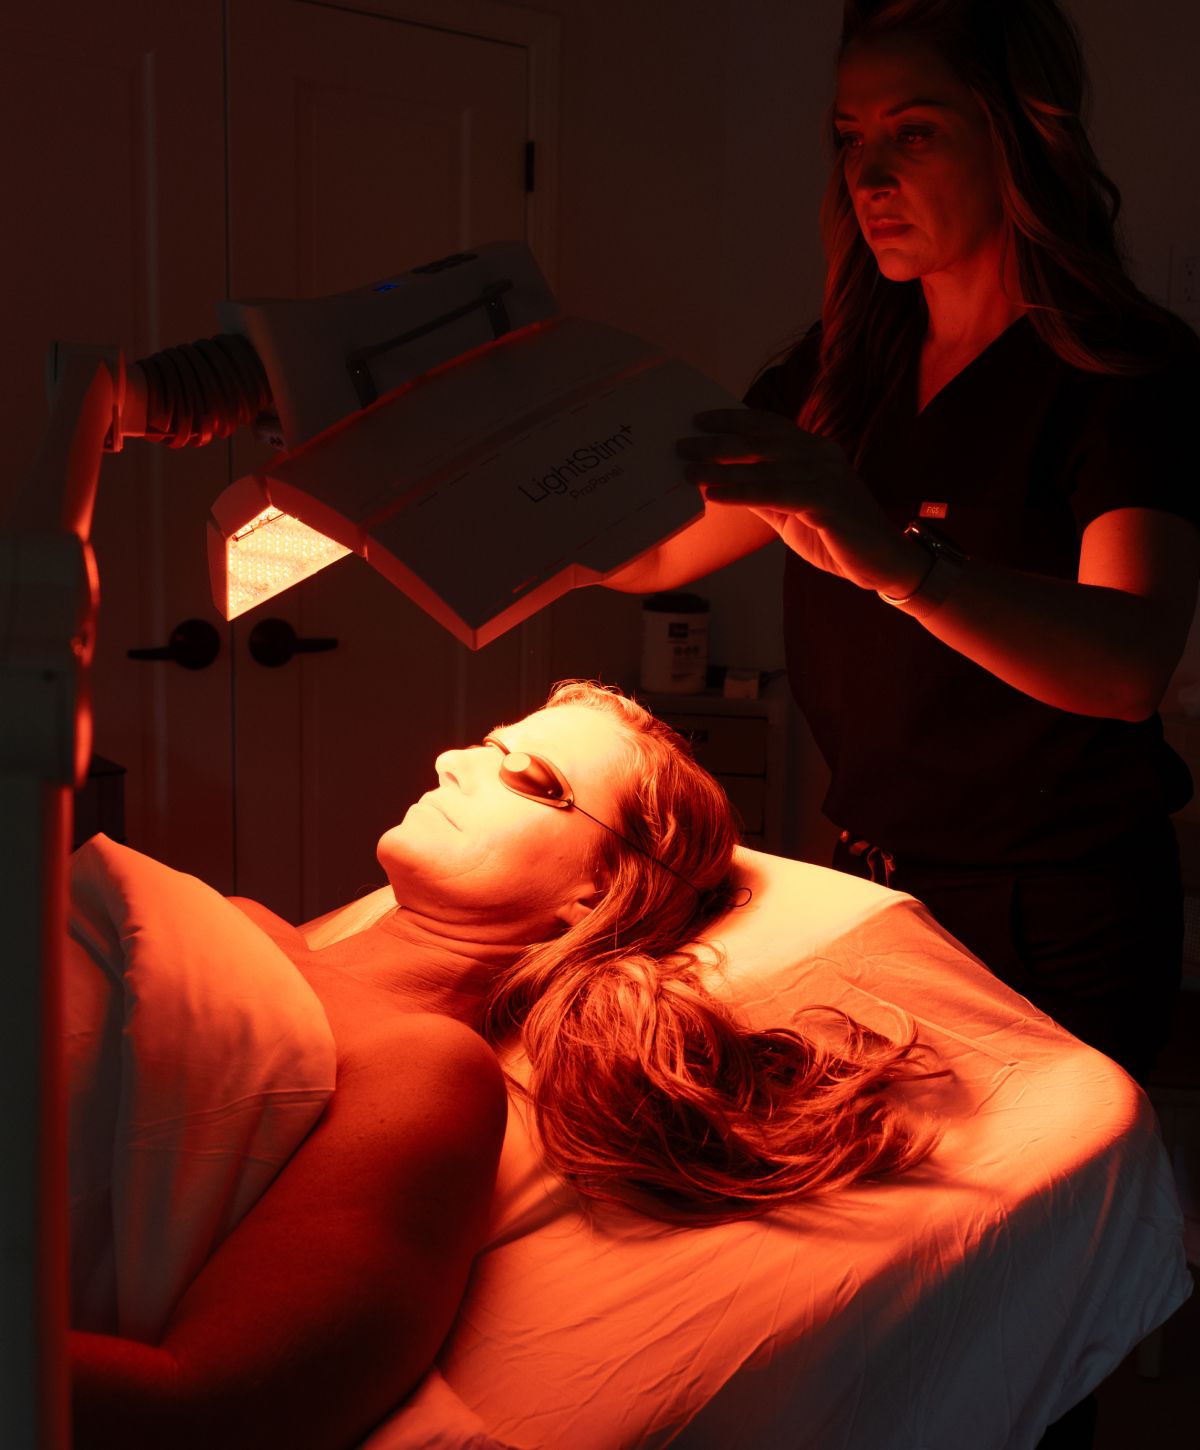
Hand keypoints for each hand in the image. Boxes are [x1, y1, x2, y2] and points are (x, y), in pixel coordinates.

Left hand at [676, 409, 925, 594]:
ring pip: (765, 466)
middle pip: (762, 440)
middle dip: (718, 441)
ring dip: (722, 467)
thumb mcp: (791, 511)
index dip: (734, 419)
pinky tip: (713, 495)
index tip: (698, 419)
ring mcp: (826, 476)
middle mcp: (821, 455)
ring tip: (687, 470)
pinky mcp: (827, 502)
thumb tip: (723, 482)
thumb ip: (764, 492)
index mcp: (814, 450)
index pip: (769, 426)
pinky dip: (742, 492)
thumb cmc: (836, 536)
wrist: (882, 564)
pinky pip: (776, 492)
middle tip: (680, 443)